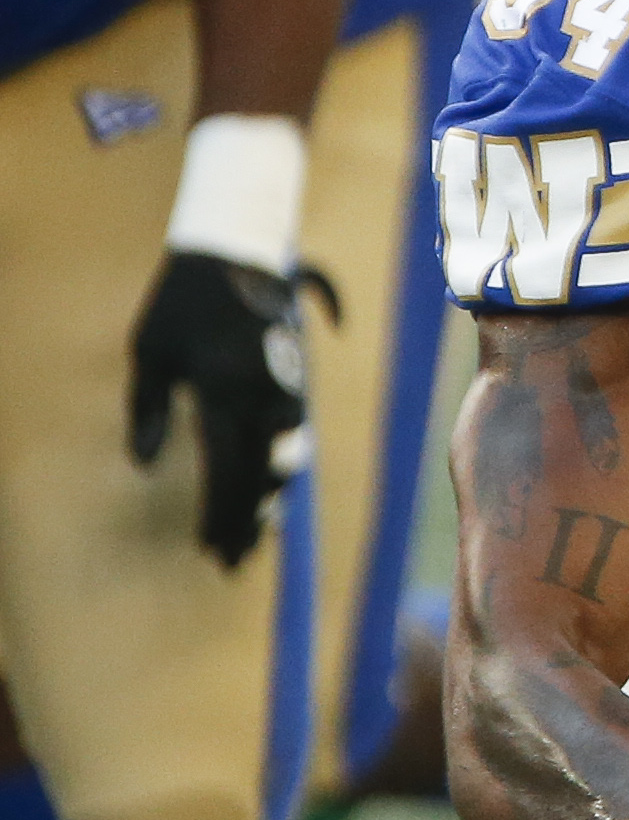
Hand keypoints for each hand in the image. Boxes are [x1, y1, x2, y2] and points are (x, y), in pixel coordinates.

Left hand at [126, 249, 307, 567]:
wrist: (237, 257)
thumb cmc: (180, 305)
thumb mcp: (149, 353)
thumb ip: (146, 410)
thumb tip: (140, 466)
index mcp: (225, 390)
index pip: (225, 469)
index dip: (217, 514)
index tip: (206, 549)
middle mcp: (264, 397)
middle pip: (259, 476)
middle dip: (244, 522)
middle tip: (229, 563)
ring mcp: (287, 393)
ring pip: (283, 463)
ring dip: (267, 505)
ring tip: (251, 542)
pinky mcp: (296, 388)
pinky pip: (291, 442)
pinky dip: (278, 474)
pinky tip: (269, 497)